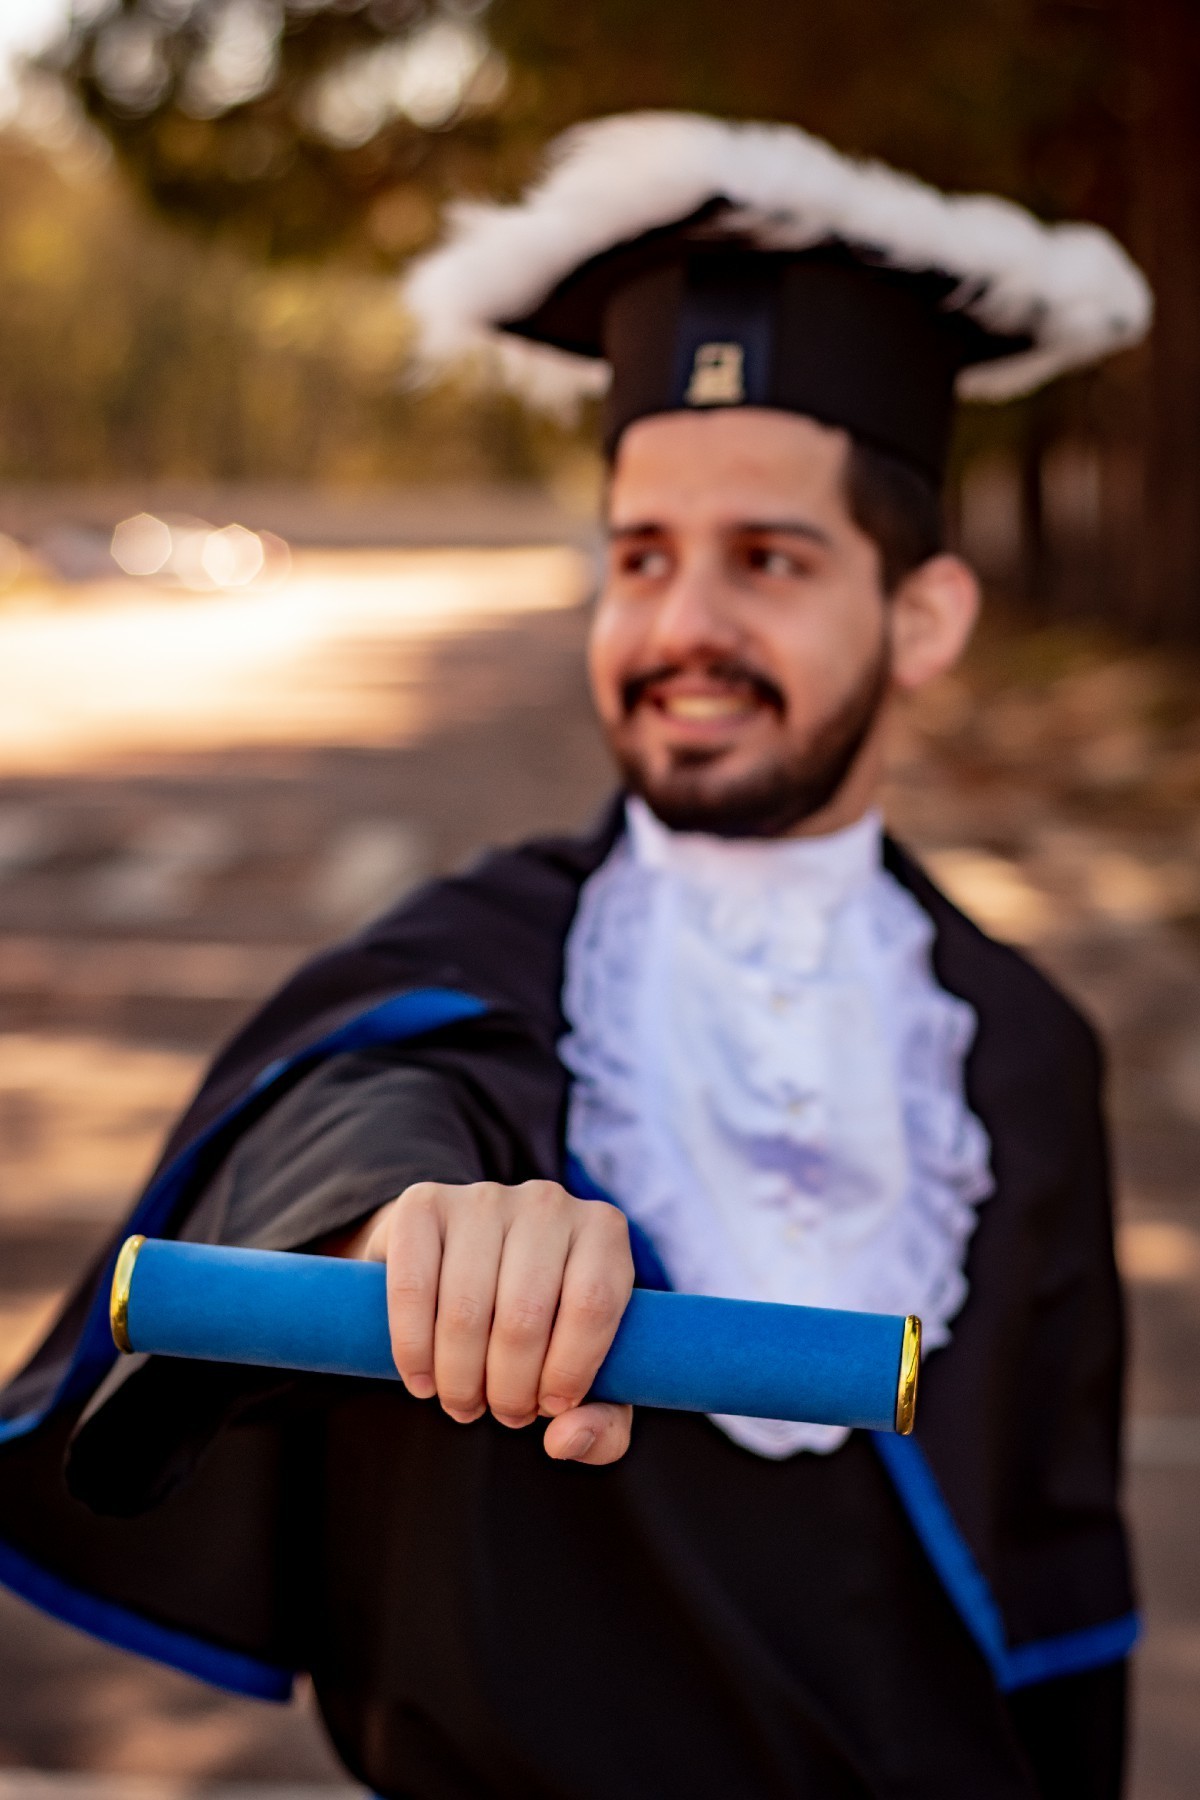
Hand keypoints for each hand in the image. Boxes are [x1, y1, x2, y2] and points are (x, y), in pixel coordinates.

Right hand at [343, 1180, 634, 1463]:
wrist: (463, 1264)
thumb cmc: (542, 1328)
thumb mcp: (586, 1374)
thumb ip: (601, 1423)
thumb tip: (565, 1439)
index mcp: (602, 1232)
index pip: (594, 1304)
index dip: (569, 1371)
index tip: (550, 1408)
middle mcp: (548, 1202)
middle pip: (526, 1314)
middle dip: (509, 1388)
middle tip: (502, 1413)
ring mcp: (484, 1197)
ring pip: (467, 1308)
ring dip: (460, 1378)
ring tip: (463, 1402)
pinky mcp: (424, 1204)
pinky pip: (412, 1286)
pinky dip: (413, 1349)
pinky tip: (421, 1381)